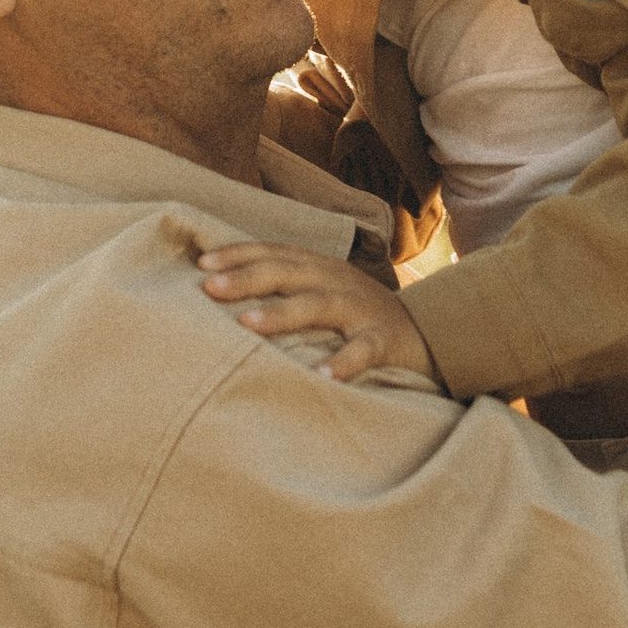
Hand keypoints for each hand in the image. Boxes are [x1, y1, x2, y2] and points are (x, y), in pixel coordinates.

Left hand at [196, 241, 444, 387]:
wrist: (426, 334)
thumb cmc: (355, 316)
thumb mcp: (322, 291)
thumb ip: (284, 289)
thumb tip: (219, 295)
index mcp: (320, 267)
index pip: (275, 252)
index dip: (239, 254)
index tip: (201, 266)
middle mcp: (338, 281)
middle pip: (289, 272)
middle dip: (248, 277)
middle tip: (210, 288)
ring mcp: (362, 309)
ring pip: (320, 304)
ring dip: (282, 313)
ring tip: (246, 324)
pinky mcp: (384, 339)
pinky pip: (364, 349)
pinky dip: (345, 361)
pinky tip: (323, 375)